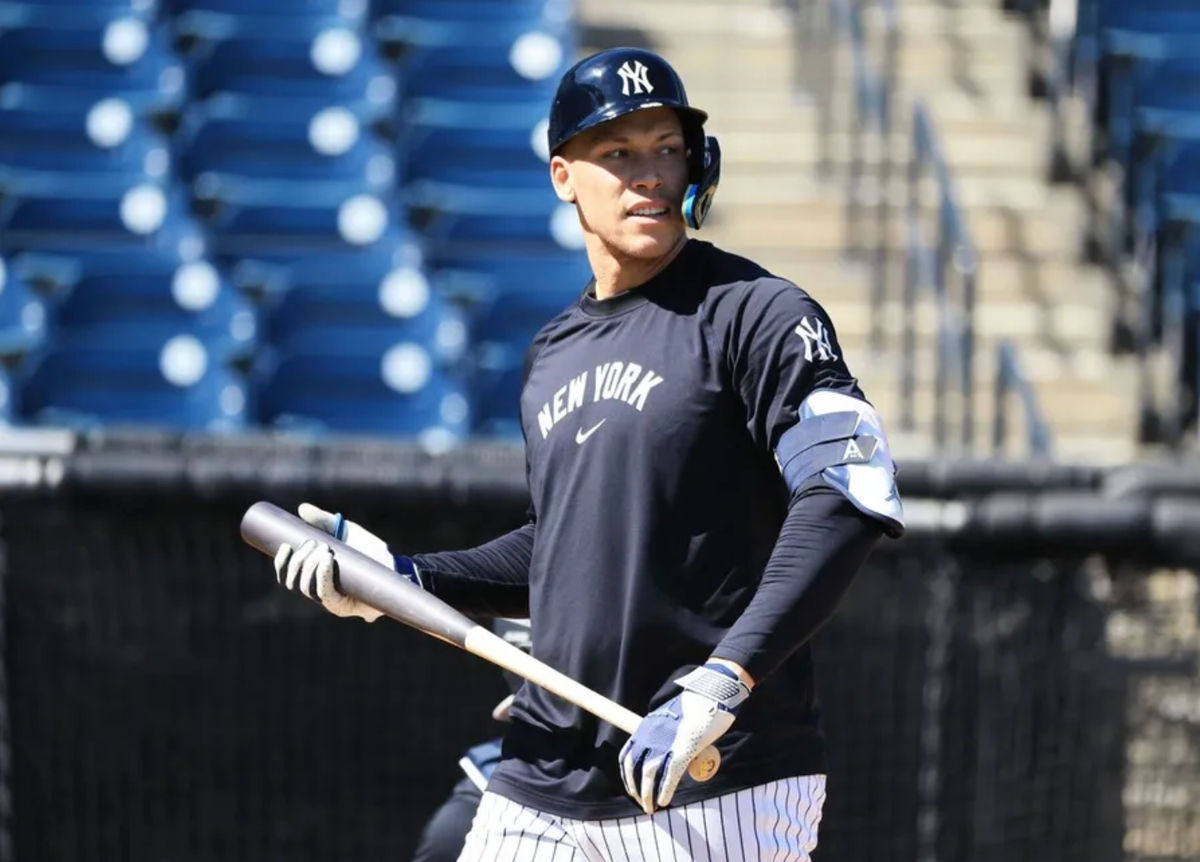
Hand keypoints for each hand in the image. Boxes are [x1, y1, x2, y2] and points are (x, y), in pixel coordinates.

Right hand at [273, 503, 419, 621]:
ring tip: (325, 549)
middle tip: (315, 543)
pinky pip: (326, 595)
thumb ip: (324, 521)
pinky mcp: (343, 606)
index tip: (285, 545)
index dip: (282, 563)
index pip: (287, 575)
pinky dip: (322, 575)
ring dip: (310, 565)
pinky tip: (326, 560)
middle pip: (294, 582)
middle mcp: (318, 590)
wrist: (393, 562)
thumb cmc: (368, 549)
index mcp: (313, 575)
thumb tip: (302, 509)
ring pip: (307, 588)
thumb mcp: (344, 531)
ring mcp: (330, 601)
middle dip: (300, 560)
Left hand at [619, 663, 750, 813]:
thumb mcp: (672, 717)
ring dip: (647, 795)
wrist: (713, 691)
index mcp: (647, 725)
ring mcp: (666, 741)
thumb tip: (668, 753)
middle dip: (636, 789)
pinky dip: (664, 791)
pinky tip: (664, 801)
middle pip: (635, 768)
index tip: (632, 788)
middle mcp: (651, 734)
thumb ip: (665, 735)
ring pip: (649, 774)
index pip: (628, 756)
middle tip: (642, 802)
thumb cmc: (696, 704)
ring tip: (651, 807)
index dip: (627, 776)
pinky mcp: (683, 748)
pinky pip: (670, 775)